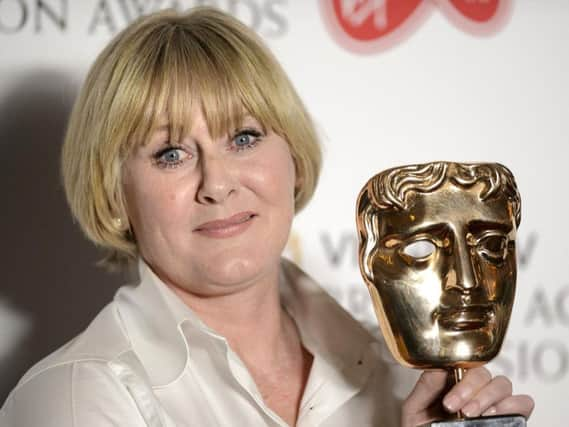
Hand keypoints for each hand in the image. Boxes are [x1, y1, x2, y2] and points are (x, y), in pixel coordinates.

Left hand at [401, 367, 533, 426]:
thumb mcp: (415, 411)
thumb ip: (426, 388)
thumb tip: (437, 366)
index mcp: (451, 381)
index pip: (463, 361)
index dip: (457, 375)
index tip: (447, 400)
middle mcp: (475, 389)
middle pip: (484, 372)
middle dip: (469, 389)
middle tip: (455, 408)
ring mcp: (494, 402)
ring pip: (503, 383)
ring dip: (487, 397)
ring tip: (471, 415)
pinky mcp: (512, 417)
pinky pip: (523, 402)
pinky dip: (511, 406)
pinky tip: (491, 417)